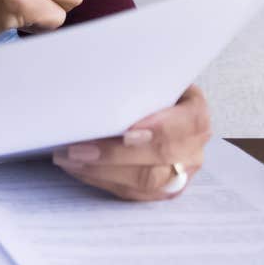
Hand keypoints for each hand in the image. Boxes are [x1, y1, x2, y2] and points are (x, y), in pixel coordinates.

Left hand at [53, 84, 209, 200]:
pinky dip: (101, 181)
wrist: (160, 104)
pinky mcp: (162, 189)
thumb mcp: (152, 74)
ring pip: (146, 182)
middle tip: (77, 148)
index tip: (125, 132)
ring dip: (102, 172)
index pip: (183, 124)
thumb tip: (97, 70)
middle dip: (115, 155)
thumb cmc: (149, 86)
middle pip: (160, 158)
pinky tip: (77, 168)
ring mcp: (180, 172)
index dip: (156, 131)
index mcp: (195, 113)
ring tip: (68, 158)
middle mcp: (193, 147)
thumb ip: (135, 76)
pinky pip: (133, 193)